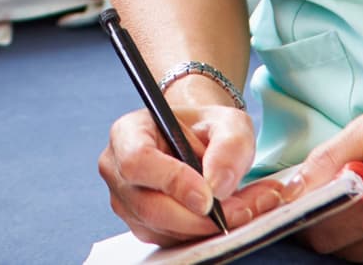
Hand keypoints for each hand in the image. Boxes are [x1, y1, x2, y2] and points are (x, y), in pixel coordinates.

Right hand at [99, 90, 262, 244]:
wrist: (199, 143)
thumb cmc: (205, 128)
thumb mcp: (227, 122)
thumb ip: (229, 145)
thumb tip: (218, 185)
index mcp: (128, 133)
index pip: (137, 161)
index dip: (172, 181)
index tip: (208, 195)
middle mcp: (117, 169)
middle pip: (149, 206)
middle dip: (198, 216)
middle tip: (240, 209)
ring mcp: (127, 202)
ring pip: (163, 229)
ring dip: (206, 226)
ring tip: (244, 208)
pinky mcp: (142, 226)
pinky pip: (171, 240)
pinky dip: (203, 234)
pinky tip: (226, 216)